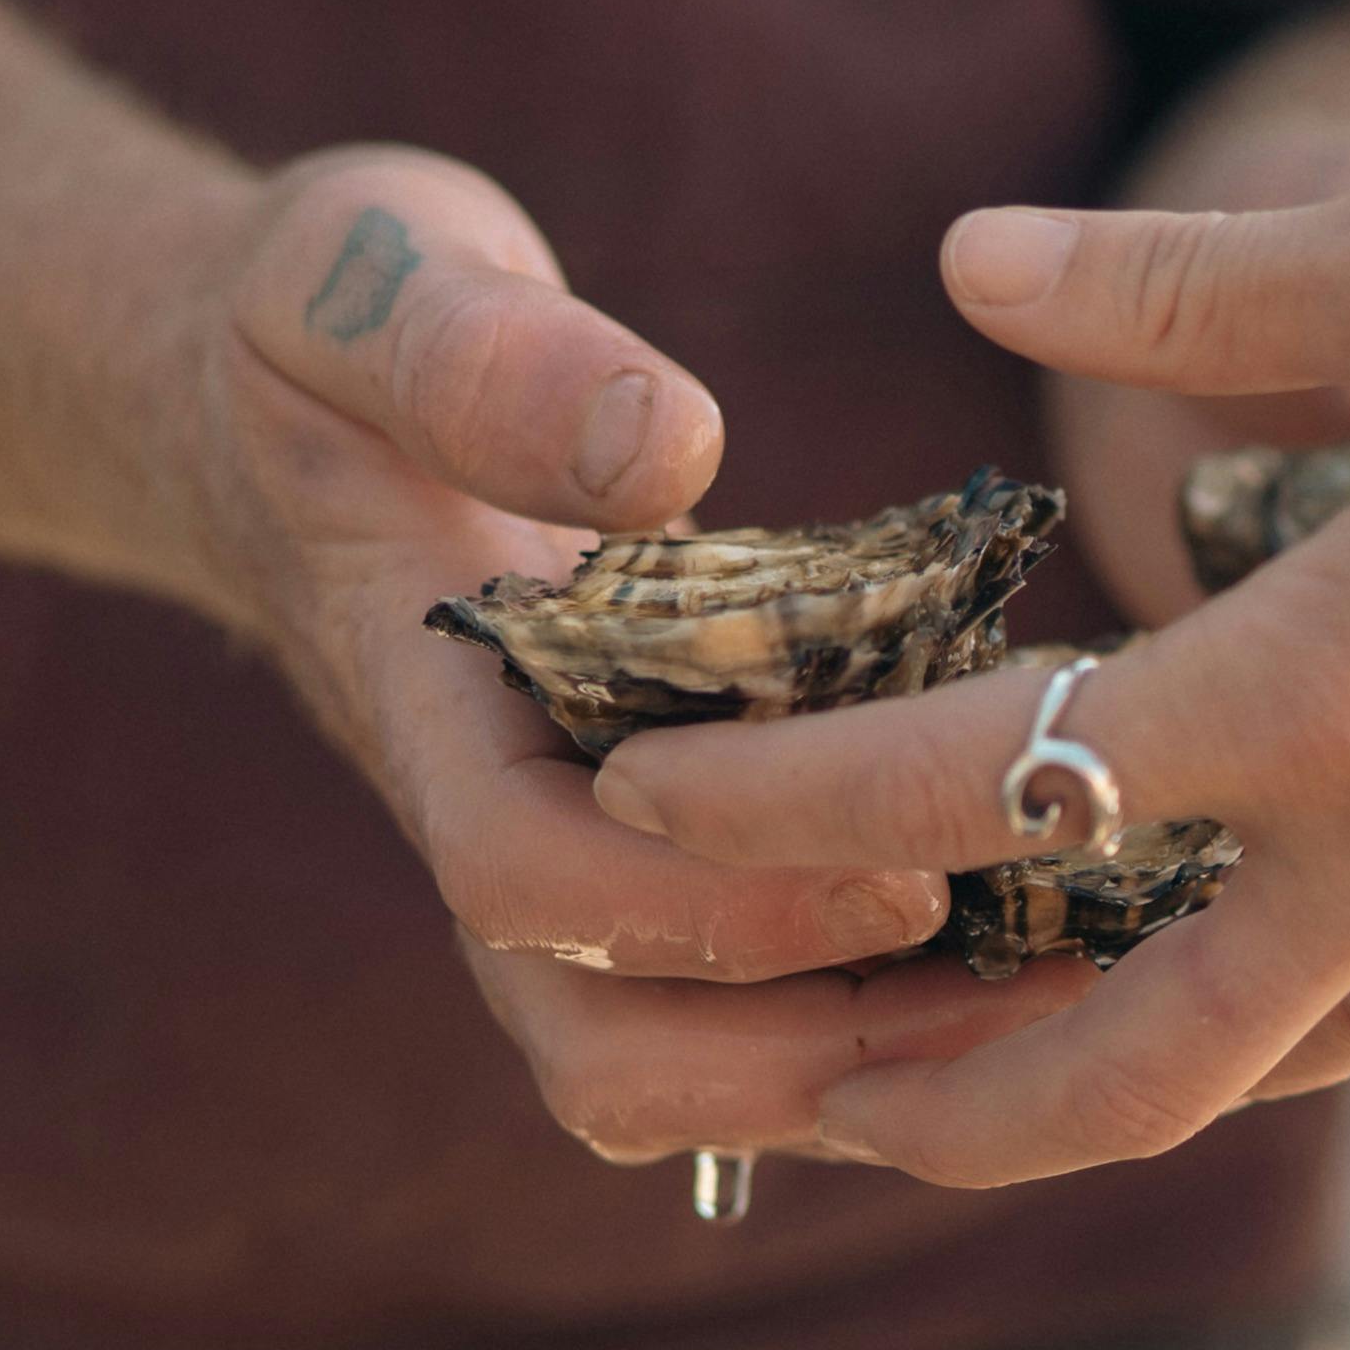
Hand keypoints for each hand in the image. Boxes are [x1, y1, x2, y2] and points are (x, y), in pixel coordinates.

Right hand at [179, 147, 959, 1151]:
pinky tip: (1046, 942)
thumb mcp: (367, 278)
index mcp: (423, 702)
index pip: (522, 874)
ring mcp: (572, 854)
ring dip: (869, 1072)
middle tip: (1035, 991)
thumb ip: (484, 353)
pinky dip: (886, 1014)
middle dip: (809, 1058)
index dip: (703, 906)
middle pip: (606, 1052)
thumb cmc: (326, 327)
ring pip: (684, 1067)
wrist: (275, 396)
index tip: (895, 867)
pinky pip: (751, 998)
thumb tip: (666, 459)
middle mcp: (496, 817)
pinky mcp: (652, 845)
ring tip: (1074, 1003)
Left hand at [589, 165, 1349, 1185]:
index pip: (988, 776)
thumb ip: (1184, 275)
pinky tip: (1178, 958)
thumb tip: (968, 256)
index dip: (785, 797)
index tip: (641, 793)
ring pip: (1245, 1068)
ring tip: (927, 1074)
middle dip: (913, 1100)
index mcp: (1329, 692)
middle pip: (1109, 1073)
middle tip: (764, 1096)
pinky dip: (1239, 1012)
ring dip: (1065, 1085)